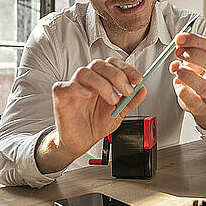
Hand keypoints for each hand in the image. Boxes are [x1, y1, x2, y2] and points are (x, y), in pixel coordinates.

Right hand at [36, 57, 145, 173]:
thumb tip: (143, 89)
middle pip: (100, 64)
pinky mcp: (62, 96)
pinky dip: (78, 88)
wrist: (81, 141)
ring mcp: (74, 86)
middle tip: (127, 90)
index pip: (113, 64)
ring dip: (102, 84)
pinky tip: (88, 96)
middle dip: (117, 76)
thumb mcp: (119, 113)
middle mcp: (89, 80)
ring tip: (112, 100)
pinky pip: (66, 85)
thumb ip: (130, 101)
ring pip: (85, 72)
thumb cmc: (96, 123)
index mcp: (103, 79)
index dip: (126, 69)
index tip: (138, 79)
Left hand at [169, 33, 205, 131]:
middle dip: (193, 55)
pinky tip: (178, 84)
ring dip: (186, 74)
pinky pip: (193, 101)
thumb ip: (189, 48)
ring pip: (204, 86)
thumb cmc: (201, 75)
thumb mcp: (198, 58)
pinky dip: (182, 91)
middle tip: (178, 52)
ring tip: (176, 69)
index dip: (196, 40)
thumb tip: (180, 41)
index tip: (180, 38)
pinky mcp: (201, 107)